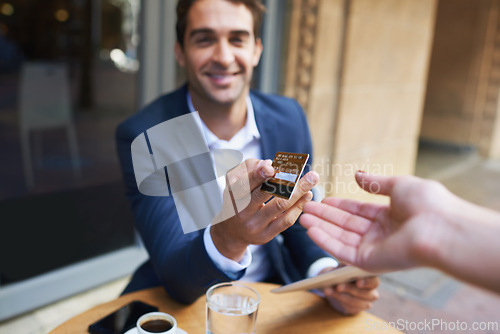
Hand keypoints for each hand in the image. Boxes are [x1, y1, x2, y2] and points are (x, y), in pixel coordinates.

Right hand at [211, 159, 318, 260]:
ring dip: (299, 191)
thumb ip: (251, 167)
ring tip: (312, 180)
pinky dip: (298, 206)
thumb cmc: (238, 198)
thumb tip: (270, 163)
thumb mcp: (236, 181)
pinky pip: (285, 221)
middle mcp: (241, 211)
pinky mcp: (265, 235)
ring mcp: (254, 225)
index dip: (258, 175)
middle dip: (289, 182)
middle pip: (265, 194)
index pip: (245, 184)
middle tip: (309, 173)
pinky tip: (307, 195)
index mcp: (232, 195)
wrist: (231, 231)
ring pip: (279, 206)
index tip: (272, 168)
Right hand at [300, 172, 455, 271]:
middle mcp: (381, 234)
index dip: (339, 205)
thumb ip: (375, 182)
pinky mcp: (369, 261)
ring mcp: (374, 249)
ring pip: (341, 237)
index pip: (358, 211)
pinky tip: (311, 230)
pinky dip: (326, 241)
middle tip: (304, 207)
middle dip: (325, 215)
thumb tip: (356, 175)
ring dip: (320, 227)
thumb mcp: (399, 185)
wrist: (440, 229)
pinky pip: (342, 250)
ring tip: (302, 217)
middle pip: (346, 224)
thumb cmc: (427, 204)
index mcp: (390, 217)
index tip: (322, 199)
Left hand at [321, 268, 378, 314]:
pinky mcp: (356, 310)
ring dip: (340, 295)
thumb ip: (347, 265)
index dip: (366, 283)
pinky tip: (330, 294)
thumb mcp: (344, 266)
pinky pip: (348, 307)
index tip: (357, 282)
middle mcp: (372, 293)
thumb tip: (348, 265)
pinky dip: (337, 300)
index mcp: (372, 280)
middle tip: (338, 286)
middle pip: (364, 294)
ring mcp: (365, 303)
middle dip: (350, 289)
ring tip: (328, 290)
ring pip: (354, 302)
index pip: (374, 282)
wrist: (337, 284)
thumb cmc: (343, 272)